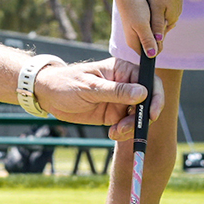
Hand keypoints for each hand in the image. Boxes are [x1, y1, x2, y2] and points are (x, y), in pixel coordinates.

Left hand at [34, 57, 161, 138]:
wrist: (48, 95)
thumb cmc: (66, 83)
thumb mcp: (91, 88)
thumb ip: (116, 91)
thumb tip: (143, 93)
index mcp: (122, 70)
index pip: (149, 81)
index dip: (156, 97)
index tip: (151, 114)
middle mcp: (125, 85)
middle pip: (147, 102)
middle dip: (141, 117)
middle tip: (127, 127)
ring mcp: (120, 100)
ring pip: (137, 116)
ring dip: (130, 127)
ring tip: (115, 132)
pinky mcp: (113, 114)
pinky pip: (126, 125)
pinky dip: (123, 132)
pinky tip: (111, 133)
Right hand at [114, 0, 156, 59]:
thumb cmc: (134, 8)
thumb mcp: (142, 25)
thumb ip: (147, 40)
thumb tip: (152, 55)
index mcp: (133, 43)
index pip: (150, 54)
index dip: (158, 45)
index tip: (161, 33)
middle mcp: (135, 39)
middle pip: (153, 43)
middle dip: (158, 33)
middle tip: (159, 20)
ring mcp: (137, 31)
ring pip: (153, 33)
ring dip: (157, 24)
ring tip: (153, 13)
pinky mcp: (140, 23)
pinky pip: (152, 24)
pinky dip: (155, 18)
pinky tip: (154, 10)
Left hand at [146, 0, 183, 41]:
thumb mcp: (156, 8)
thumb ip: (157, 25)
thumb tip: (158, 40)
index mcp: (171, 19)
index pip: (158, 33)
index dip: (147, 31)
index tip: (138, 25)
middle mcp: (174, 15)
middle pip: (155, 21)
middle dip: (145, 13)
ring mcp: (173, 7)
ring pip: (154, 10)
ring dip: (146, 3)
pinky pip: (157, 3)